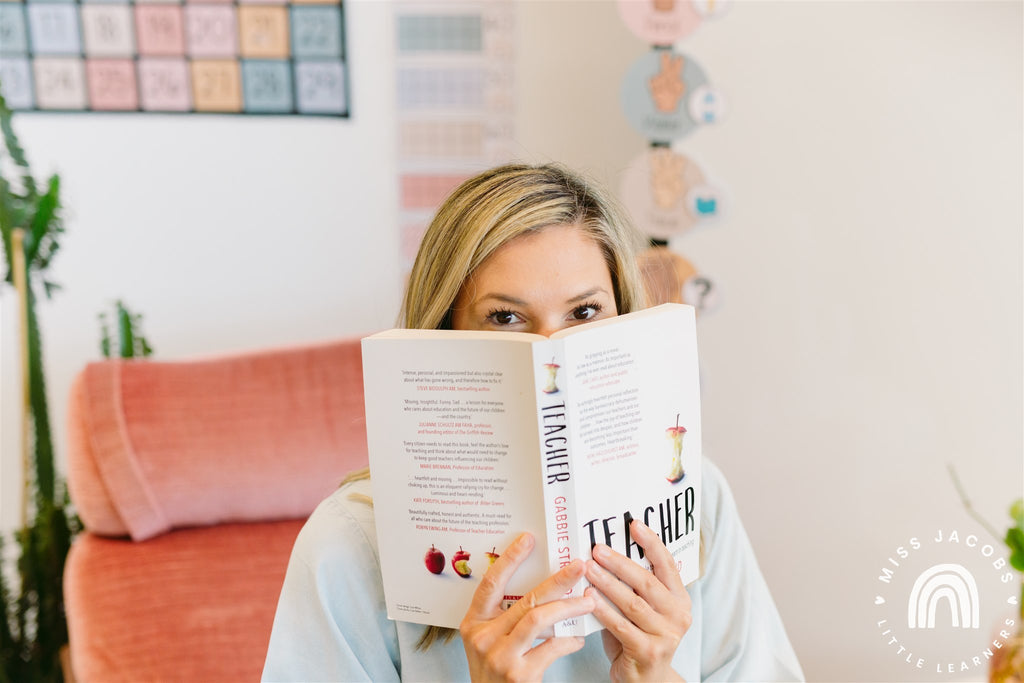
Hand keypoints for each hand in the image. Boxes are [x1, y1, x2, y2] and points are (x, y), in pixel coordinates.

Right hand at [460, 532, 595, 681]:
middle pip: (526, 599)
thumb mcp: (490, 642)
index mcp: (474, 623)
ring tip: (588, 602)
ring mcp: (500, 656)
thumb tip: (546, 591)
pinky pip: (551, 648)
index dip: (510, 559)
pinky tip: (578, 638)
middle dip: (558, 580)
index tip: (528, 539)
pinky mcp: (518, 675)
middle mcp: (483, 638)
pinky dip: (569, 641)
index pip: (491, 583)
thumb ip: (507, 619)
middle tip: (579, 567)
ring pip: (539, 620)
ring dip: (568, 608)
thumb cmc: (495, 673)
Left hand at [585, 520, 691, 682]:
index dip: (651, 543)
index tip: (634, 524)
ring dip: (607, 583)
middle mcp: (678, 616)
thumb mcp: (643, 609)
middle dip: (620, 563)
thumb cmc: (638, 637)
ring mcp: (666, 636)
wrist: (645, 679)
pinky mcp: (649, 652)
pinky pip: (622, 626)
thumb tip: (606, 552)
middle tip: (598, 549)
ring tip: (588, 568)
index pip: (668, 565)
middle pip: (647, 582)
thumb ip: (635, 586)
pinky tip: (588, 598)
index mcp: (679, 600)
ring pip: (633, 603)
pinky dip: (603, 610)